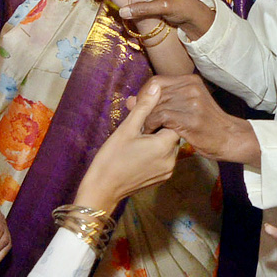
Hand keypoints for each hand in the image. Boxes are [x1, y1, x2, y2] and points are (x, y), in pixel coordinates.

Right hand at [74, 80, 181, 214]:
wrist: (102, 190)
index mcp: (164, 146)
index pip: (174, 122)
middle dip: (158, 127)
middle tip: (139, 126)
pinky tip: (140, 151)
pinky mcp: (162, 179)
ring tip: (138, 139)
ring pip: (169, 147)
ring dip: (158, 140)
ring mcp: (168, 171)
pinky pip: (165, 159)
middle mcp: (172, 160)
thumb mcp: (126, 129)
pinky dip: (156, 152)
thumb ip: (144, 107)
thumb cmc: (111, 157)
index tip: (147, 115)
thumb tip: (156, 86)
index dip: (162, 115)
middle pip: (172, 134)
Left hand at [142, 75, 260, 165]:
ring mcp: (191, 102)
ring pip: (155, 105)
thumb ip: (161, 102)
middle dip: (142, 108)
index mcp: (190, 81)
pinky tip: (151, 132)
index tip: (140, 109)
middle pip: (154, 92)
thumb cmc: (206, 124)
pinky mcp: (190, 118)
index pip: (156, 81)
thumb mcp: (187, 107)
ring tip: (143, 129)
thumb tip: (130, 100)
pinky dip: (152, 125)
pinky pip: (160, 117)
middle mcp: (191, 87)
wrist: (229, 138)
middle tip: (137, 121)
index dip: (144, 95)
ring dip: (145, 118)